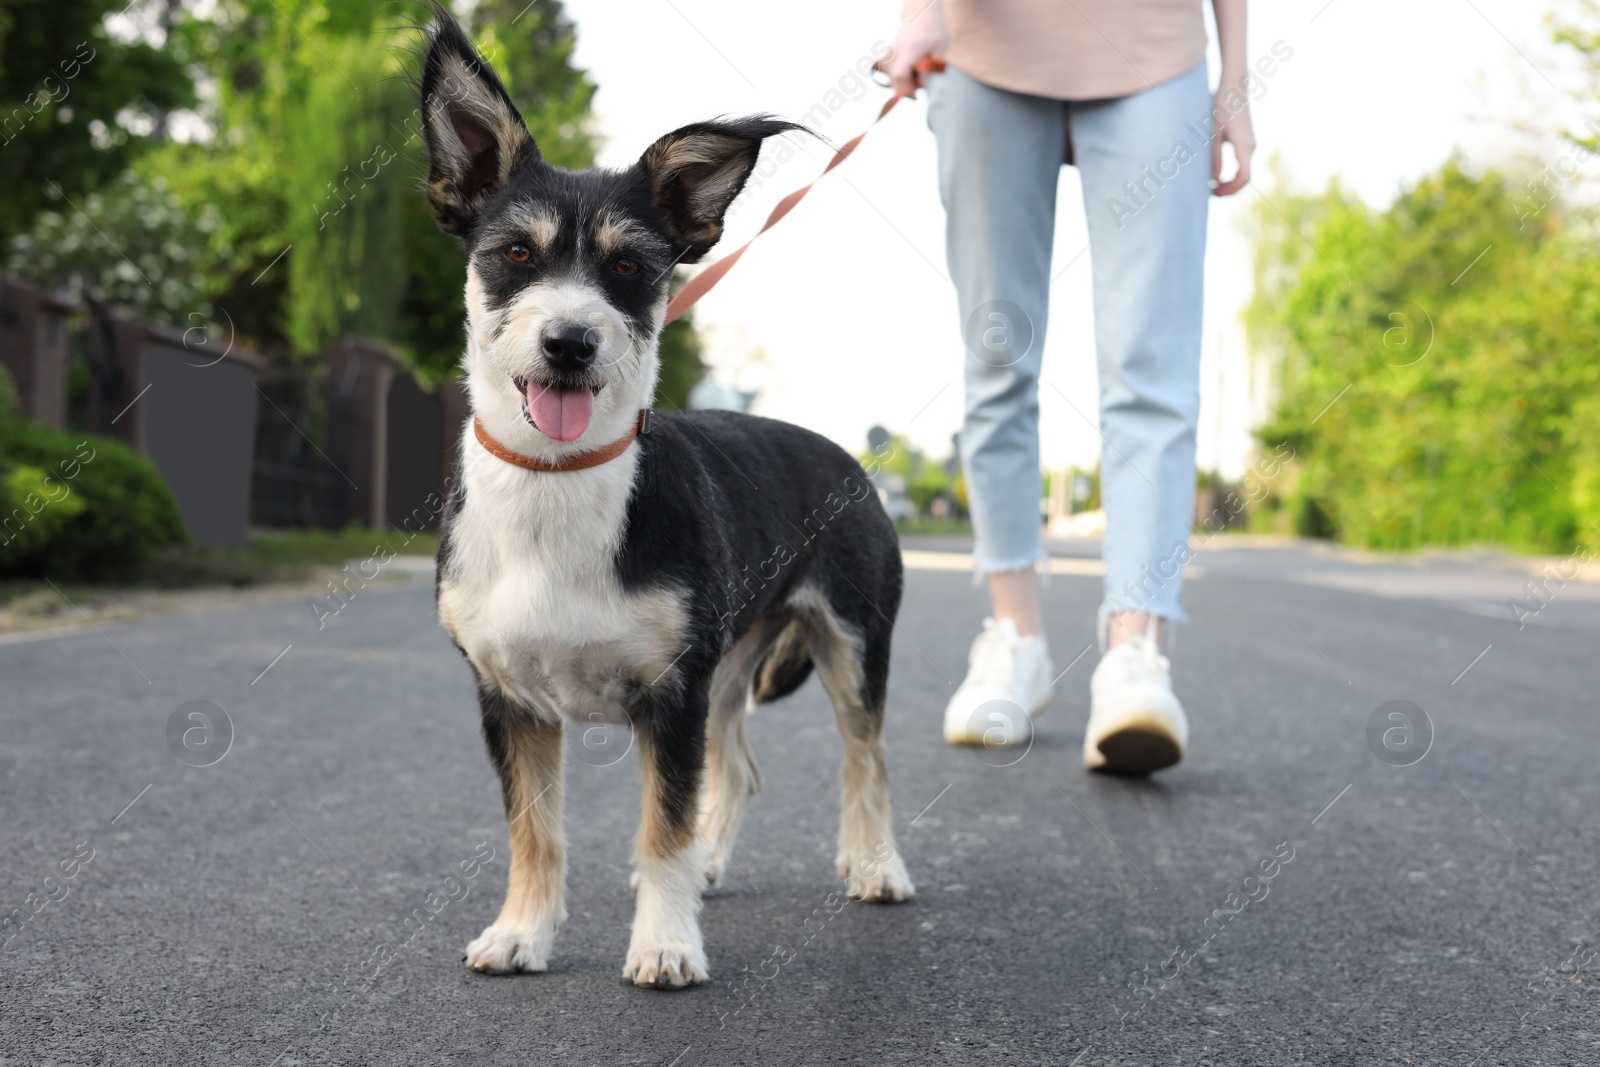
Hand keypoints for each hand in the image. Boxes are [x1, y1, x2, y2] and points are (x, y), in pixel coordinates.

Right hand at [886, 0, 947, 97]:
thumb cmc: (934, 31)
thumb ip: (931, 68)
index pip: (900, 75)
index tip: (916, 96)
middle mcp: (896, 51)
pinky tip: (907, 71)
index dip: (905, 90)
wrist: (919, 14)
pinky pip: (888, 74)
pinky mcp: (886, 55)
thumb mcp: (940, 49)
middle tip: (921, 84)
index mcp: (911, 49)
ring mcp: (889, 53)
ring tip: (916, 73)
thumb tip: (921, 86)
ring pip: (891, 78)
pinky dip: (898, 77)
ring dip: (903, 83)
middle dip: (907, 89)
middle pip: (894, 80)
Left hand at [1211, 78, 1254, 195]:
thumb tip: (1213, 181)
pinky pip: (1242, 164)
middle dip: (1229, 190)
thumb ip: (1214, 158)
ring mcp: (1250, 144)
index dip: (1231, 190)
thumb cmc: (1221, 107)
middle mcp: (1251, 147)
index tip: (1214, 194)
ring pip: (1244, 172)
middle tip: (1210, 194)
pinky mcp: (1246, 141)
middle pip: (1245, 178)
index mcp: (1244, 146)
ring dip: (1230, 183)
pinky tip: (1217, 176)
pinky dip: (1232, 174)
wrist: (1234, 87)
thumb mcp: (1213, 134)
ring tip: (1211, 188)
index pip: (1244, 177)